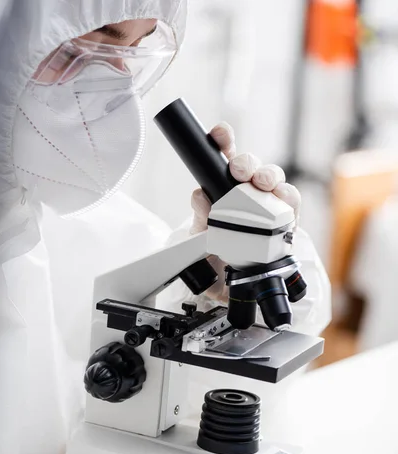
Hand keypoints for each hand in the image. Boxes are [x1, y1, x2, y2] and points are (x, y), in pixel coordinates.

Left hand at [191, 122, 300, 302]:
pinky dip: (287, 198)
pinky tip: (281, 200)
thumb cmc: (215, 253)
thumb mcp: (201, 236)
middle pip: (252, 165)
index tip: (219, 134)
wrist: (229, 283)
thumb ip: (201, 216)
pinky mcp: (286, 219)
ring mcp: (268, 203)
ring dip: (268, 176)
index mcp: (224, 187)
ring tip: (262, 184)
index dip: (223, 140)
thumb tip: (199, 196)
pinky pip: (291, 202)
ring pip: (274, 179)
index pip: (224, 157)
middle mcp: (248, 190)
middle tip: (238, 170)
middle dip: (247, 162)